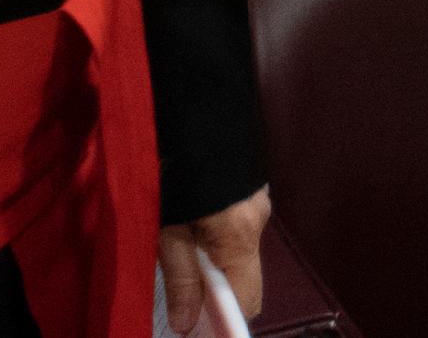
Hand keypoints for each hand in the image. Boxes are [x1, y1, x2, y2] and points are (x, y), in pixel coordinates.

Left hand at [158, 186, 269, 334]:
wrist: (191, 111)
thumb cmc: (175, 176)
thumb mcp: (168, 231)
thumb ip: (181, 279)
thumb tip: (185, 325)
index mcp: (239, 236)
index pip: (246, 299)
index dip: (225, 319)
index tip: (202, 327)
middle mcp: (258, 221)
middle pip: (249, 280)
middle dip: (223, 295)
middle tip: (191, 296)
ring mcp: (259, 203)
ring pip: (245, 255)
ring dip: (223, 268)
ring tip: (190, 258)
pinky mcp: (252, 191)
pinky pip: (243, 232)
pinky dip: (224, 244)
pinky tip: (199, 230)